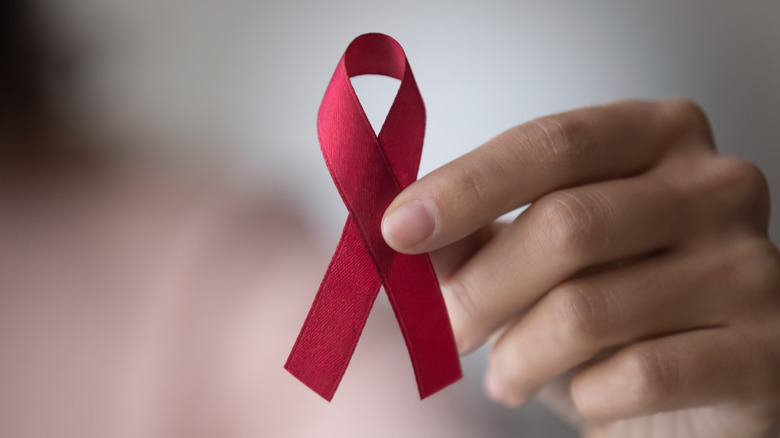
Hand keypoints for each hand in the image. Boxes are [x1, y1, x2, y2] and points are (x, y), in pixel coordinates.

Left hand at [382, 99, 779, 437]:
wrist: (698, 386)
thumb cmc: (612, 307)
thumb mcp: (543, 255)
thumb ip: (480, 232)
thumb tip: (405, 226)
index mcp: (659, 136)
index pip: (552, 142)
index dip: (467, 186)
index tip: (399, 229)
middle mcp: (717, 185)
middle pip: (566, 224)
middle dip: (482, 289)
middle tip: (448, 329)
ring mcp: (751, 265)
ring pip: (590, 308)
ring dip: (521, 354)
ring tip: (504, 374)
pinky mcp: (767, 349)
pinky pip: (641, 374)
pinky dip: (586, 393)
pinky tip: (580, 394)